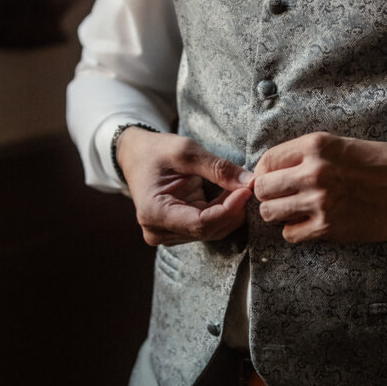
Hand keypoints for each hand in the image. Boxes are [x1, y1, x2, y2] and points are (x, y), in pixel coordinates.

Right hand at [116, 127, 252, 245]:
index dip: (229, 210)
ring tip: (241, 188)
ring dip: (231, 212)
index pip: (201, 223)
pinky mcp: (179, 231)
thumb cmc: (156, 151)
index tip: (247, 190)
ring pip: (212, 231)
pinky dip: (224, 212)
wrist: (136, 156)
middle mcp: (158, 231)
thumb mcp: (185, 151)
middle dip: (234, 210)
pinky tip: (231, 195)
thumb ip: (217, 168)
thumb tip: (249, 182)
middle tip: (250, 186)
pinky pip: (209, 226)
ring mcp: (168, 234)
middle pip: (208, 230)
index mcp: (154, 213)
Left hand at [253, 132, 386, 242]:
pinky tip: (308, 224)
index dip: (264, 173)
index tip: (272, 180)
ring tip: (294, 211)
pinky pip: (290, 234)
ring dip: (278, 214)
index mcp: (315, 146)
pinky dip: (295, 231)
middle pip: (262, 189)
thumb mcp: (340, 145)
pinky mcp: (327, 227)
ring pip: (270, 213)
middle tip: (281, 197)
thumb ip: (306, 155)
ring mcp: (319, 201)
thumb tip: (274, 169)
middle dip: (268, 194)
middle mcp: (313, 172)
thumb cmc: (378, 165)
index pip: (267, 161)